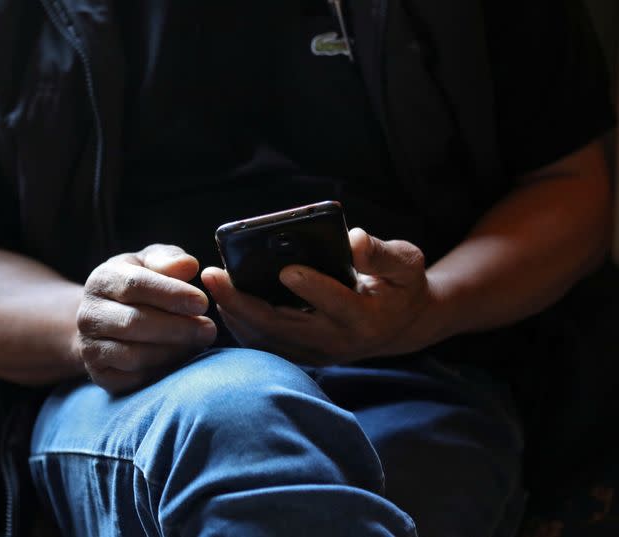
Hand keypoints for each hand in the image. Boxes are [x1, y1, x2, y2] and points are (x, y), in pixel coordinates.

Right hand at [76, 244, 216, 391]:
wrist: (108, 319)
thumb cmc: (140, 284)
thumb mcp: (152, 263)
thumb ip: (169, 260)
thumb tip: (190, 265)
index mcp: (102, 279)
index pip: (135, 285)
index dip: (171, 294)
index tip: (202, 302)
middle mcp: (89, 314)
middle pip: (134, 322)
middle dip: (177, 327)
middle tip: (210, 329)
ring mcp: (90, 347)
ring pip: (133, 354)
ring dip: (172, 351)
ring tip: (199, 343)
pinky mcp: (100, 375)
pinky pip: (132, 379)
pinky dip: (160, 370)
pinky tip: (180, 359)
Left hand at [201, 228, 437, 364]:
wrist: (400, 325)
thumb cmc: (401, 286)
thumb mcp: (405, 263)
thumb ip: (381, 254)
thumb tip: (354, 240)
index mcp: (366, 317)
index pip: (336, 304)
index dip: (312, 287)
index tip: (286, 269)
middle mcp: (338, 341)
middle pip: (284, 326)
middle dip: (244, 301)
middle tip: (214, 275)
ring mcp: (318, 353)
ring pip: (268, 339)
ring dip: (236, 313)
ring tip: (213, 285)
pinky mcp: (303, 356)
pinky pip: (266, 345)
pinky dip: (241, 325)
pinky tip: (225, 302)